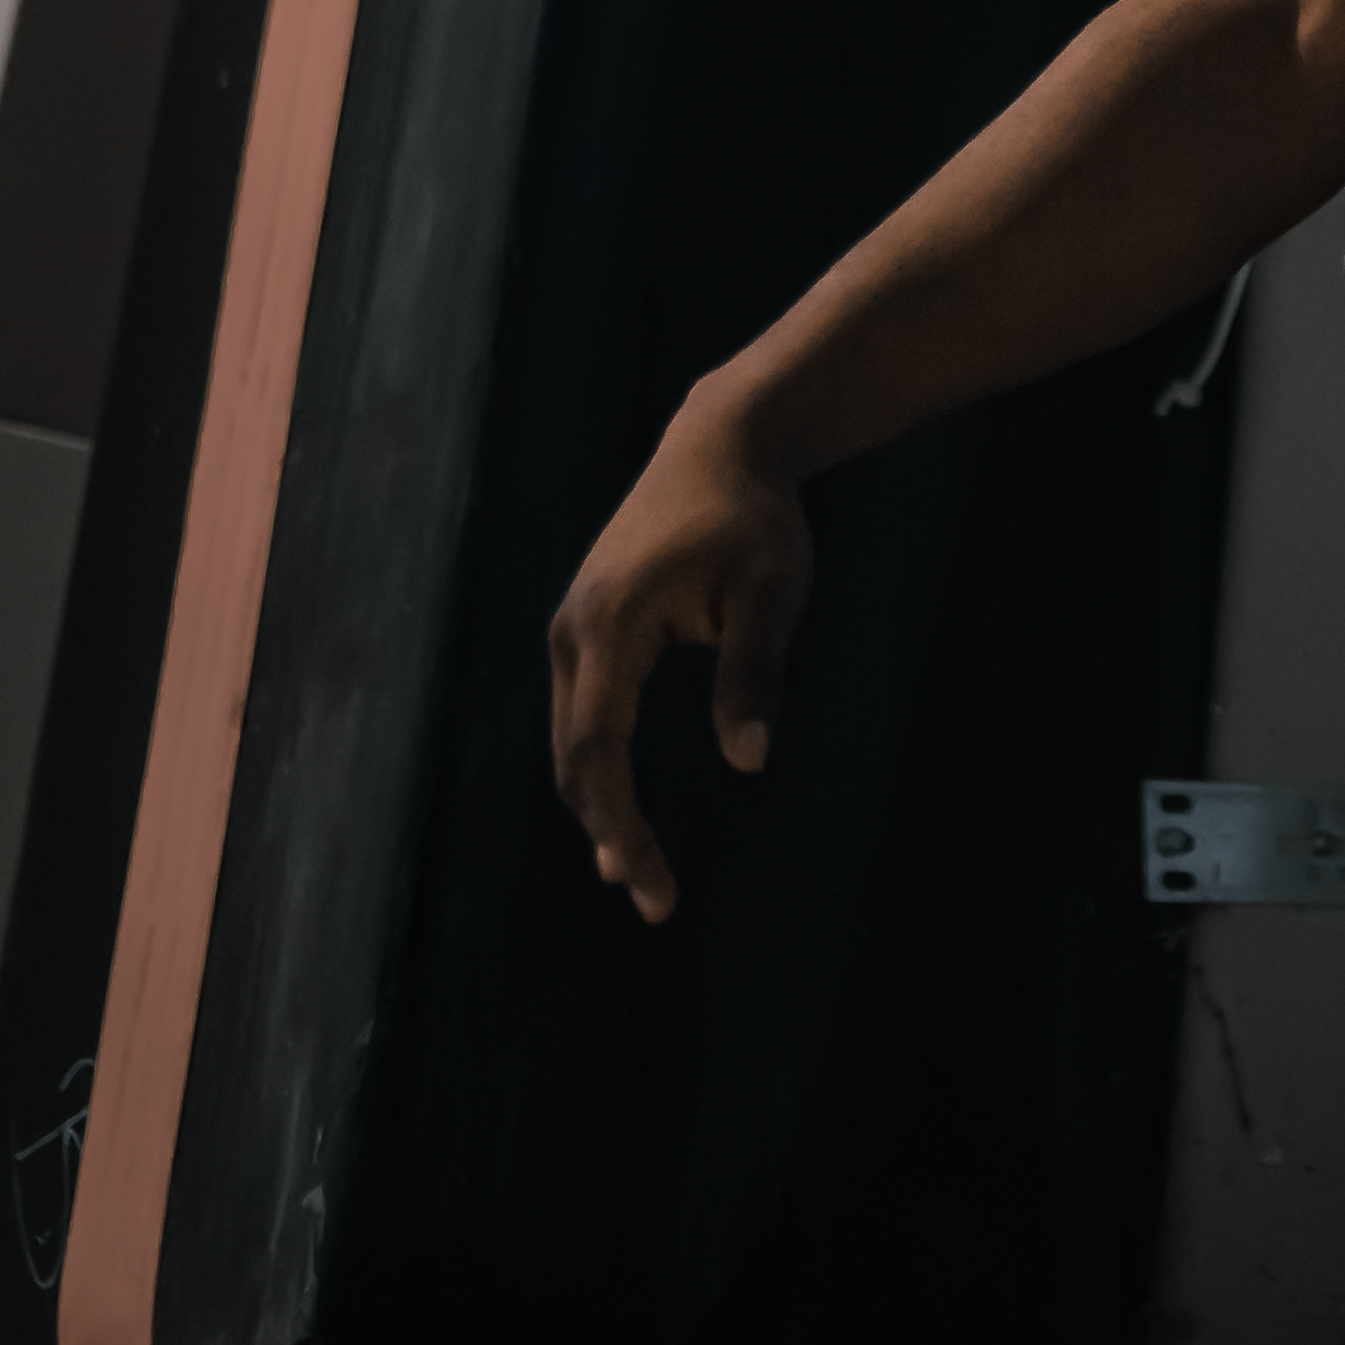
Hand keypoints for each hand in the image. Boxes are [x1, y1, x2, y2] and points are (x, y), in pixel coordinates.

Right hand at [547, 383, 812, 920]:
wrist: (722, 445)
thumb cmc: (756, 519)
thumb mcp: (772, 593)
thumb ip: (754, 674)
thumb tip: (749, 761)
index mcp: (612, 625)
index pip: (600, 751)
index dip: (621, 825)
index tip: (649, 886)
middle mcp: (574, 630)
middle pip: (575, 758)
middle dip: (610, 830)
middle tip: (657, 899)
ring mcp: (573, 626)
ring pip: (572, 739)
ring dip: (599, 804)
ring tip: (638, 869)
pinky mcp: (586, 624)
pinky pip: (582, 712)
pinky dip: (597, 765)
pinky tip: (622, 807)